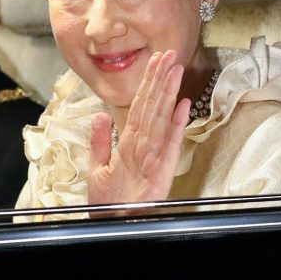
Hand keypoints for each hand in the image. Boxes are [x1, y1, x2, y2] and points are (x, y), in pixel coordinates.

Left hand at [88, 50, 191, 211]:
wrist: (113, 225)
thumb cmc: (108, 202)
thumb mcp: (96, 168)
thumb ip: (99, 141)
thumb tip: (98, 115)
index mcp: (128, 142)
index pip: (139, 106)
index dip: (147, 83)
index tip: (155, 61)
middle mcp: (143, 145)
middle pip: (152, 105)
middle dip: (160, 79)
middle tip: (169, 55)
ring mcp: (154, 155)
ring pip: (161, 117)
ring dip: (168, 93)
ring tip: (176, 69)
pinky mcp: (162, 170)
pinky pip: (169, 143)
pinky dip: (176, 124)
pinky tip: (184, 106)